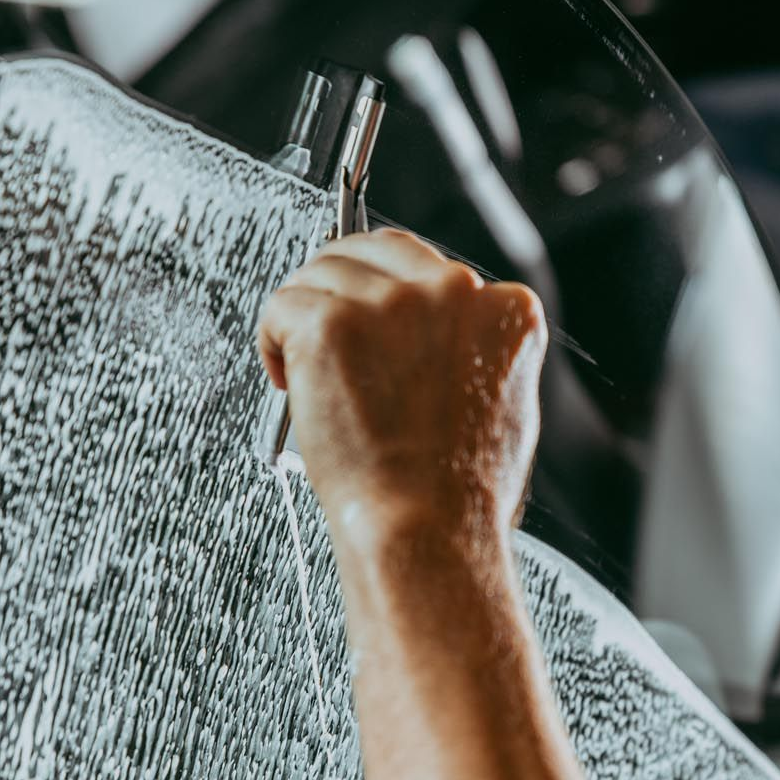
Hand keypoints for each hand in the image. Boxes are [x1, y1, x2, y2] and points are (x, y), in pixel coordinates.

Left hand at [257, 230, 546, 537]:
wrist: (424, 529)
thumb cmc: (458, 491)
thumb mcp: (506, 404)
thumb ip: (480, 350)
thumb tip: (437, 336)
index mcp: (505, 309)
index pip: (433, 268)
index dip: (394, 300)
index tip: (376, 332)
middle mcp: (452, 293)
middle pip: (378, 251)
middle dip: (347, 288)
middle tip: (330, 340)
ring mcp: (390, 303)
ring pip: (324, 271)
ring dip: (307, 315)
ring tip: (308, 371)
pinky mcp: (331, 322)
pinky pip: (283, 302)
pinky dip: (273, 339)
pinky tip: (288, 376)